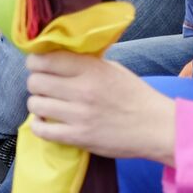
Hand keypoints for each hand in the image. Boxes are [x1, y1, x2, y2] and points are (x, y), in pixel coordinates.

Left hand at [25, 52, 176, 163]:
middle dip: (35, 83)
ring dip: (37, 105)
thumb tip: (57, 55)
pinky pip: (41, 131)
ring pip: (35, 105)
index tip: (37, 66)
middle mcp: (83, 90)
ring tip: (46, 105)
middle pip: (35, 82)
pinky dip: (38, 126)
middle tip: (43, 87)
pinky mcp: (79, 137)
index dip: (35, 62)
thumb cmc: (135, 96)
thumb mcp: (113, 70)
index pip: (46, 59)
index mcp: (92, 69)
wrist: (158, 127)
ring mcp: (80, 115)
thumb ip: (86, 63)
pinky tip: (45, 122)